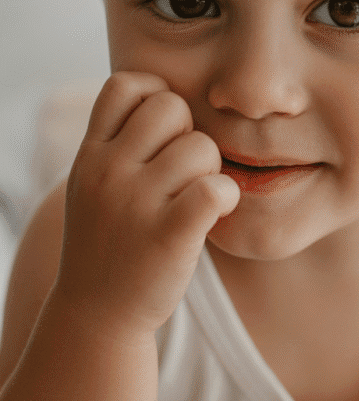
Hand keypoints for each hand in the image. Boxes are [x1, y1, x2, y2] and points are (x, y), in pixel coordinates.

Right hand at [54, 72, 239, 337]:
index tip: (162, 133)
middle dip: (188, 132)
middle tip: (184, 171)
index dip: (155, 97)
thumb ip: (117, 138)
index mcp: (89, 154)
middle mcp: (107, 172)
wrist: (97, 316)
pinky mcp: (168, 237)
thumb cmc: (109, 239)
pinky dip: (226, 196)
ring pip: (201, 147)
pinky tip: (216, 212)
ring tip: (195, 198)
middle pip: (171, 106)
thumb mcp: (93, 182)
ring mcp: (135, 204)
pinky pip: (215, 188)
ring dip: (210, 170)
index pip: (126, 84)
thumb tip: (165, 92)